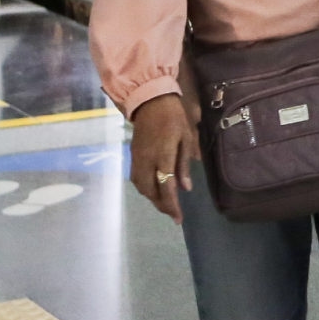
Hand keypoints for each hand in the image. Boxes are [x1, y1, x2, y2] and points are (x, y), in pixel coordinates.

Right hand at [130, 94, 200, 220]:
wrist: (149, 100)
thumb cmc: (173, 117)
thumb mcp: (186, 137)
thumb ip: (183, 163)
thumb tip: (185, 188)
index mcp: (163, 155)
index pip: (166, 187)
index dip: (172, 205)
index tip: (179, 219)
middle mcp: (146, 160)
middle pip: (150, 191)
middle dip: (161, 205)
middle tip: (173, 213)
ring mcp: (137, 158)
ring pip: (141, 187)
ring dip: (152, 198)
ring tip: (165, 204)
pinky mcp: (132, 155)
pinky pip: (136, 179)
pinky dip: (145, 188)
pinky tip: (153, 189)